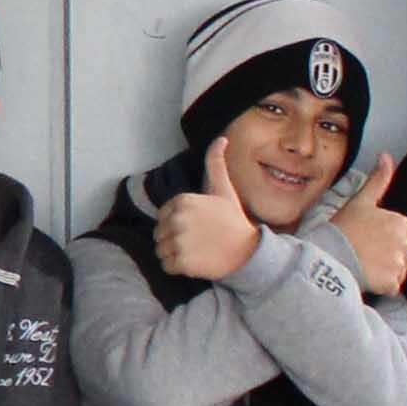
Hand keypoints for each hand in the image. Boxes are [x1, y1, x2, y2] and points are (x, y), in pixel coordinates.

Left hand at [156, 139, 261, 282]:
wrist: (247, 250)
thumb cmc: (233, 220)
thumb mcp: (223, 189)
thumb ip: (216, 163)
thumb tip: (221, 138)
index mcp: (182, 201)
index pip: (163, 215)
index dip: (177, 223)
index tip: (197, 226)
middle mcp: (177, 219)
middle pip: (159, 233)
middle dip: (174, 238)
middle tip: (197, 240)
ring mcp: (178, 241)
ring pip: (160, 250)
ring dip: (174, 253)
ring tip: (196, 250)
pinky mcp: (181, 262)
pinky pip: (166, 266)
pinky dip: (177, 267)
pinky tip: (195, 261)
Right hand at [331, 152, 406, 294]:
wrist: (326, 254)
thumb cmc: (341, 228)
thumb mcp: (360, 201)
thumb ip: (378, 180)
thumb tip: (386, 155)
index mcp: (402, 223)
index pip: (404, 238)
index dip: (386, 242)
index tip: (368, 242)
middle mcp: (405, 242)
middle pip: (404, 256)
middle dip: (387, 258)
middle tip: (364, 255)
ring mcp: (399, 263)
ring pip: (398, 272)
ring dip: (384, 273)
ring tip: (363, 266)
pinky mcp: (392, 282)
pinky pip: (393, 287)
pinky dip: (381, 287)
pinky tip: (366, 278)